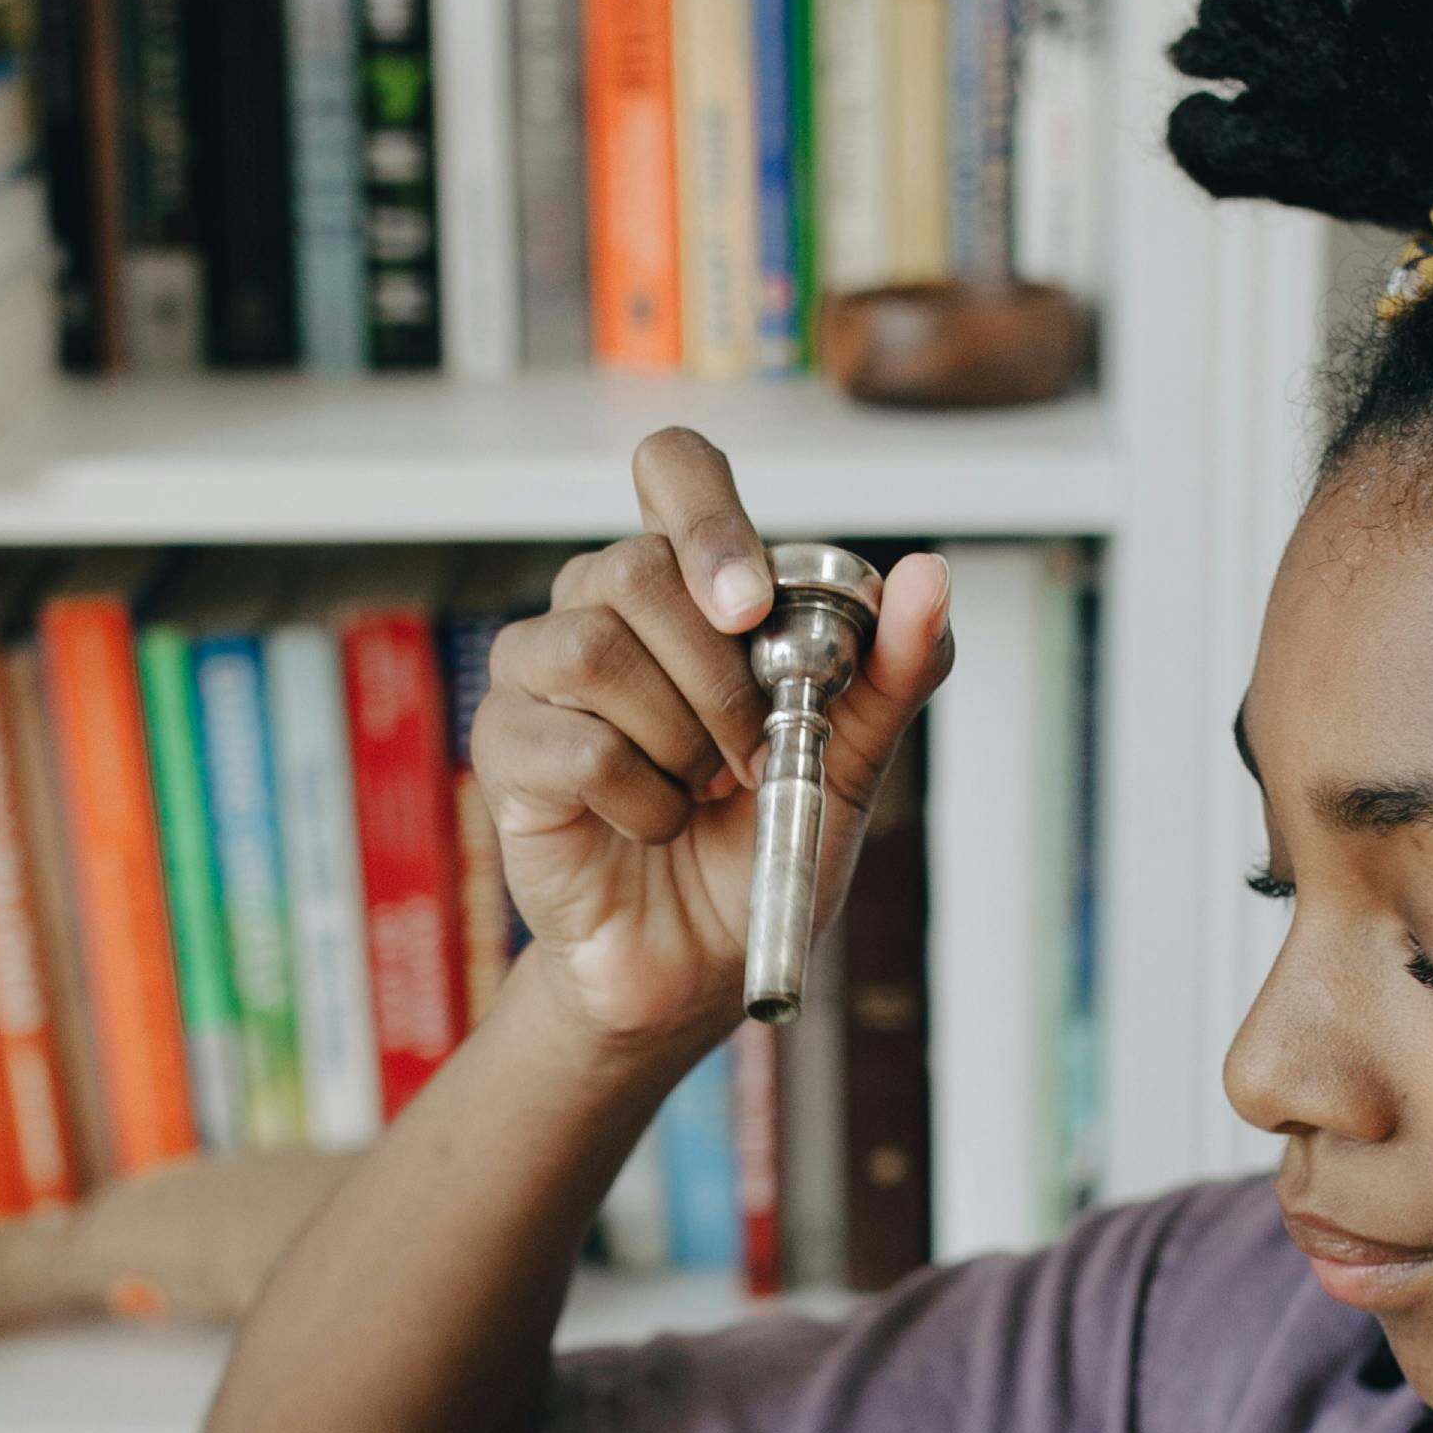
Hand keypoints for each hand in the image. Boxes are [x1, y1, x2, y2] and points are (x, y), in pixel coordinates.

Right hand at [472, 428, 955, 1063]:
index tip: (752, 604)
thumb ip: (892, 668)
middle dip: (720, 677)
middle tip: (751, 756)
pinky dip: (639, 801)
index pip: (673, 468)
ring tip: (700, 793)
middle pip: (636, 567)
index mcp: (686, 586)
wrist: (700, 964)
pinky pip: (571, 745)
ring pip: (592, 647)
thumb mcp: (853, 759)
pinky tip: (655, 828)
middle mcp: (600, 607)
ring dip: (678, 739)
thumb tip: (927, 575)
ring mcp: (537, 673)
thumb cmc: (762, 845)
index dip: (708, 515)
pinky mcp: (505, 750)